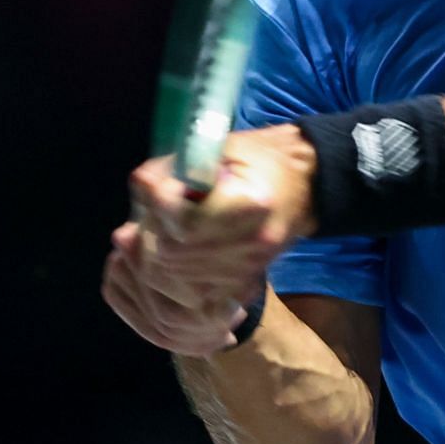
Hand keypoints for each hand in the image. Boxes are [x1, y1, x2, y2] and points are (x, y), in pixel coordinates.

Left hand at [101, 125, 316, 353]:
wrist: (303, 183)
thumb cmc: (257, 157)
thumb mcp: (219, 147)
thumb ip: (178, 167)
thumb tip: (141, 186)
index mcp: (252, 204)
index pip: (185, 223)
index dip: (158, 205)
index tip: (150, 187)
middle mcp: (254, 243)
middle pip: (175, 256)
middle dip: (149, 236)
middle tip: (141, 215)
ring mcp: (251, 269)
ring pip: (178, 282)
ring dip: (154, 259)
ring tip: (152, 233)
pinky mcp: (245, 284)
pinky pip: (193, 296)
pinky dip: (171, 278)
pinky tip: (167, 254)